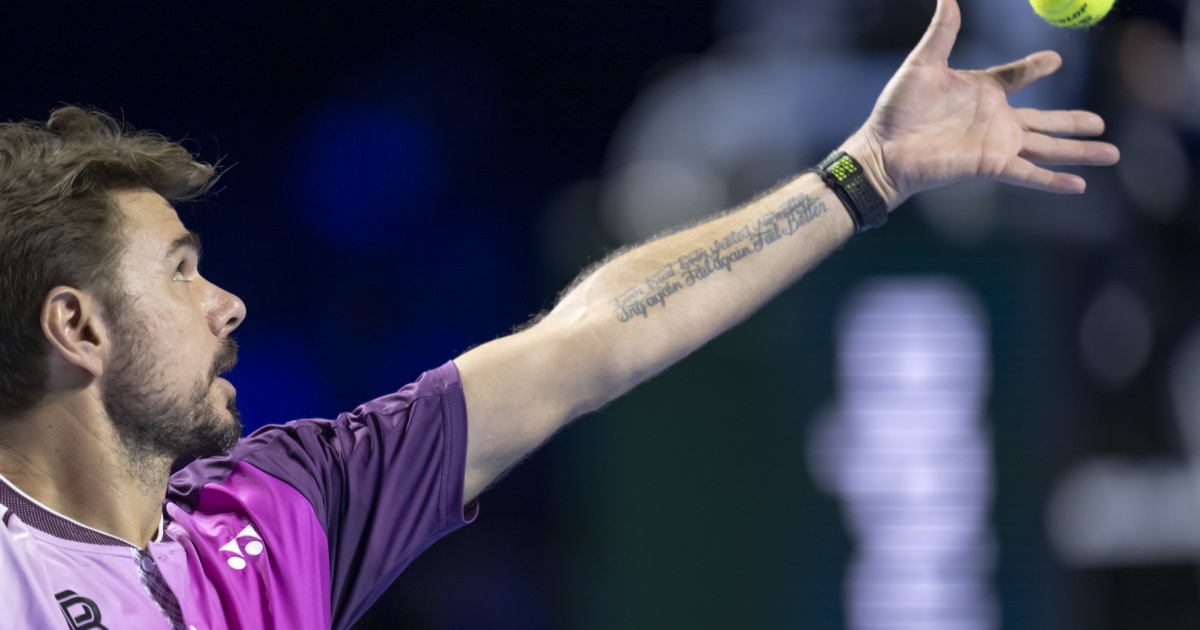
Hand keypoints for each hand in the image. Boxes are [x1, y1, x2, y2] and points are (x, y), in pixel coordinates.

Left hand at [841, 0, 1119, 208]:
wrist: (883, 149)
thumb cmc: (897, 110)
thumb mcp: (923, 63)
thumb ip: (942, 31)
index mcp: (981, 90)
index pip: (1017, 76)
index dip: (1035, 68)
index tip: (1054, 61)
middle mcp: (995, 119)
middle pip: (1046, 120)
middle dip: (1075, 121)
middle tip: (1102, 122)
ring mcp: (996, 143)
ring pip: (1048, 146)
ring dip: (1080, 151)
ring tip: (1111, 153)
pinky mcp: (991, 164)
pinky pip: (1030, 172)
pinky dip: (1054, 179)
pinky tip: (1080, 185)